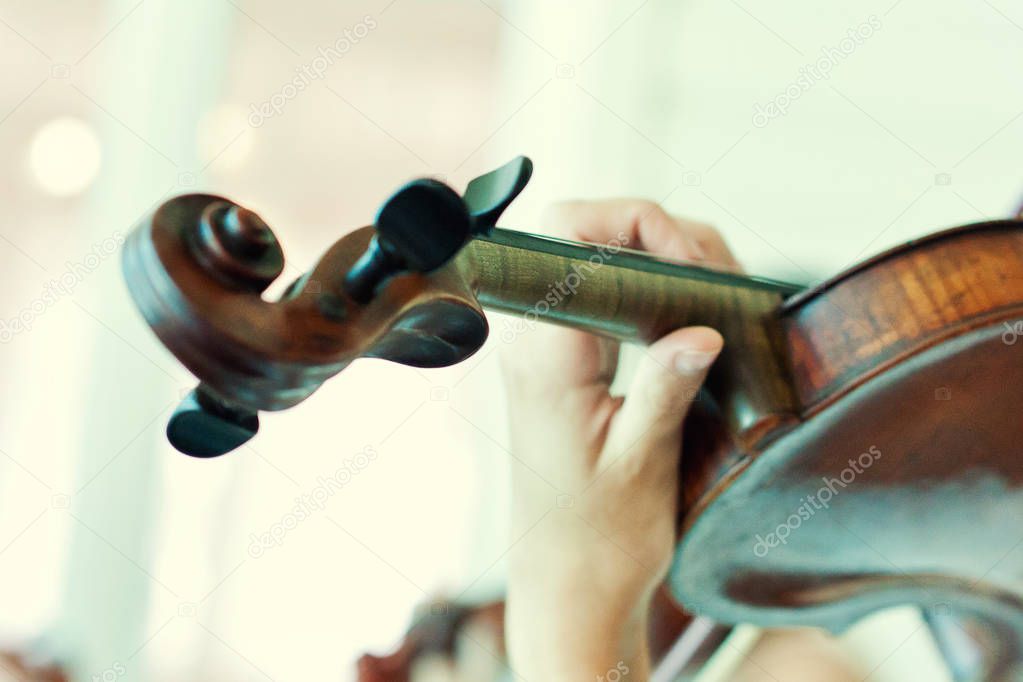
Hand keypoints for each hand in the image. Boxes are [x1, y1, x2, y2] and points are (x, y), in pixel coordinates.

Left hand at [501, 199, 737, 680]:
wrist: (569, 585)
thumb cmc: (598, 539)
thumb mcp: (644, 463)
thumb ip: (668, 388)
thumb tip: (705, 329)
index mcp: (546, 356)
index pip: (571, 236)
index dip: (639, 223)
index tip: (699, 263)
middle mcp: (536, 342)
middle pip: (585, 234)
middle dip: (660, 234)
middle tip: (722, 278)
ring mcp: (547, 350)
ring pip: (598, 261)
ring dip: (662, 261)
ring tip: (719, 294)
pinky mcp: (565, 364)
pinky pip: (604, 297)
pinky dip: (652, 291)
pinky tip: (692, 317)